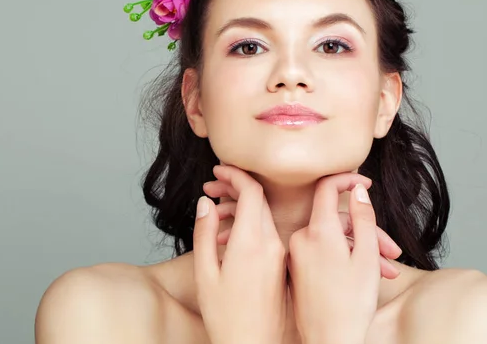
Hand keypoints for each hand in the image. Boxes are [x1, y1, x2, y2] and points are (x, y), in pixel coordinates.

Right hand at [193, 164, 288, 343]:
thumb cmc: (226, 317)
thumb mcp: (205, 273)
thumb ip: (205, 232)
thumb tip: (206, 203)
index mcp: (252, 242)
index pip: (252, 191)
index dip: (235, 174)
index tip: (218, 169)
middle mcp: (271, 243)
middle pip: (259, 199)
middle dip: (235, 186)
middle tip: (212, 187)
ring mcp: (280, 253)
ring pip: (262, 214)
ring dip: (241, 204)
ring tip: (215, 208)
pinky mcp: (281, 263)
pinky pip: (267, 231)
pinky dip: (249, 222)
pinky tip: (228, 232)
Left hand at [287, 173, 392, 343]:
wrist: (329, 342)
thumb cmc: (351, 304)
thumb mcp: (366, 255)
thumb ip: (364, 216)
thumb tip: (358, 189)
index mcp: (317, 230)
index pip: (327, 187)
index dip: (348, 179)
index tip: (366, 182)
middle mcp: (301, 238)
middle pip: (337, 220)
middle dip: (367, 231)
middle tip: (392, 251)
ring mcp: (297, 255)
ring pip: (333, 239)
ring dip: (361, 249)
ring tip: (386, 270)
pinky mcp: (297, 269)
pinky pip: (323, 253)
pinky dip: (345, 258)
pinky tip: (366, 275)